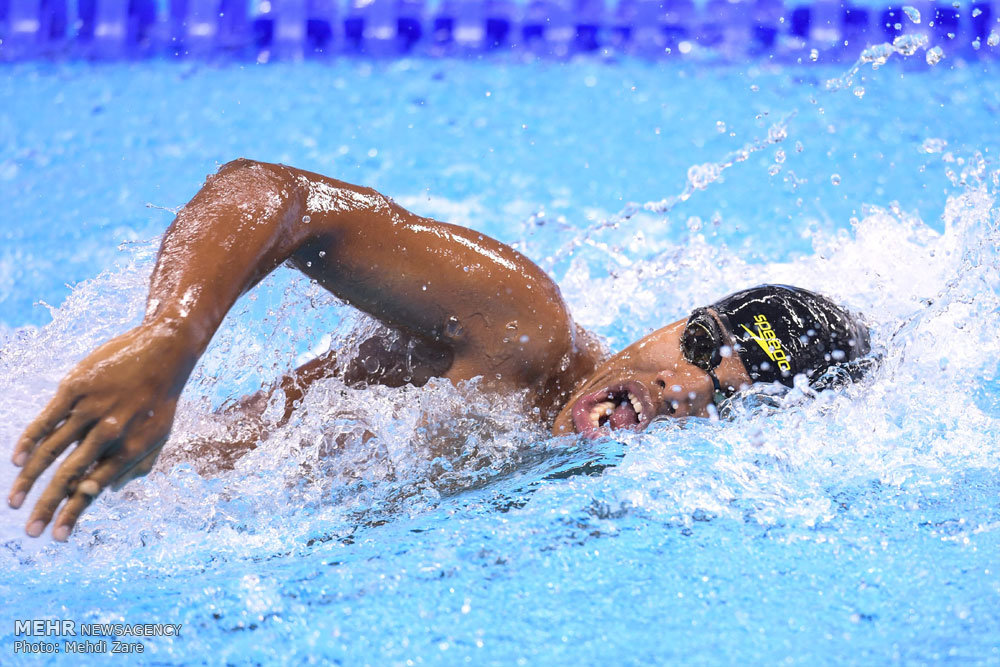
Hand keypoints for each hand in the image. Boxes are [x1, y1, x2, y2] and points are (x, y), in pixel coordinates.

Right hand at [7, 324, 192, 540]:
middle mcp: (109, 433)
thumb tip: (112, 490)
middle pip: (69, 477)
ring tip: (14, 502)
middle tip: (30, 532)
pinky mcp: (76, 388)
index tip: (57, 537)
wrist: (165, 350)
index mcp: (130, 448)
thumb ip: (139, 465)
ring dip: (29, 480)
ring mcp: (90, 410)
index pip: (95, 488)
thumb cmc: (161, 398)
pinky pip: (47, 419)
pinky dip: (30, 441)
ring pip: (52, 451)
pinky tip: (18, 460)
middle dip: (47, 507)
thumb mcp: (160, 436)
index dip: (74, 513)